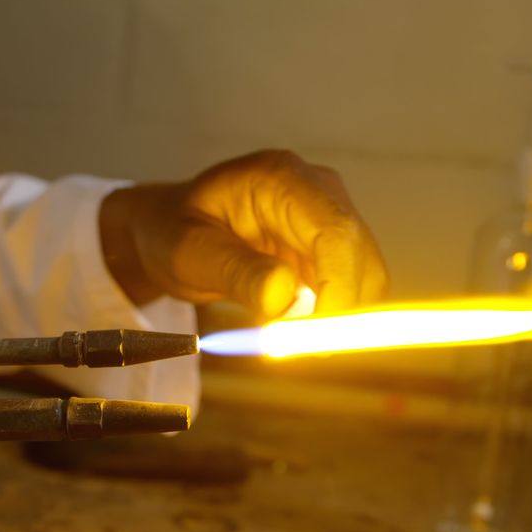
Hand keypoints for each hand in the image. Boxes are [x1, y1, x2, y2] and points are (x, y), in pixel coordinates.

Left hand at [99, 150, 387, 317]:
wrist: (169, 229)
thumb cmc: (172, 232)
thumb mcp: (189, 253)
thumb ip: (236, 271)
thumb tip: (283, 296)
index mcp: (281, 179)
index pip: (337, 232)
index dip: (338, 288)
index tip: (314, 339)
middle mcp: (316, 190)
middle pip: (360, 257)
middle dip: (338, 311)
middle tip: (291, 352)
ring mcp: (327, 216)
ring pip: (362, 277)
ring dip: (332, 318)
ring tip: (276, 337)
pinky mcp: (329, 246)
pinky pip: (348, 288)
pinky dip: (326, 317)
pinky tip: (284, 324)